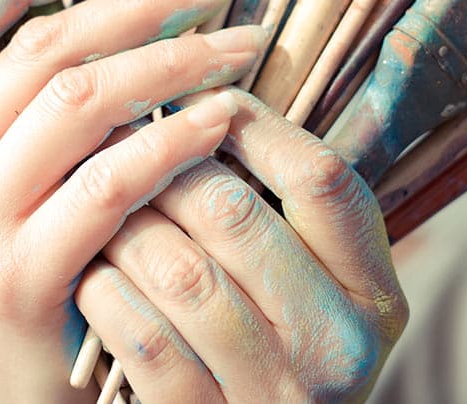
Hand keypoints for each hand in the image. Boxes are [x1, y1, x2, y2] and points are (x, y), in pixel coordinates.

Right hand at [0, 0, 266, 401]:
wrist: (15, 391)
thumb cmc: (39, 268)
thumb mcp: (12, 181)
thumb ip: (43, 107)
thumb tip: (132, 11)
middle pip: (38, 51)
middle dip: (139, 6)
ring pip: (77, 104)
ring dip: (171, 64)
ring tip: (240, 46)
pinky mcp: (18, 277)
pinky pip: (109, 184)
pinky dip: (172, 142)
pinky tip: (221, 121)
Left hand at [76, 89, 408, 401]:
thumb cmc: (274, 346)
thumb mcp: (316, 287)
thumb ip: (289, 214)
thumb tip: (214, 93)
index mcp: (373, 295)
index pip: (321, 178)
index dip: (254, 125)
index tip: (204, 100)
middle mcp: (336, 346)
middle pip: (236, 215)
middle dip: (166, 168)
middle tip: (126, 145)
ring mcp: (270, 392)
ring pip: (180, 271)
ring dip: (125, 226)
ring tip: (101, 204)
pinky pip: (141, 336)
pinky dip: (105, 291)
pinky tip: (93, 271)